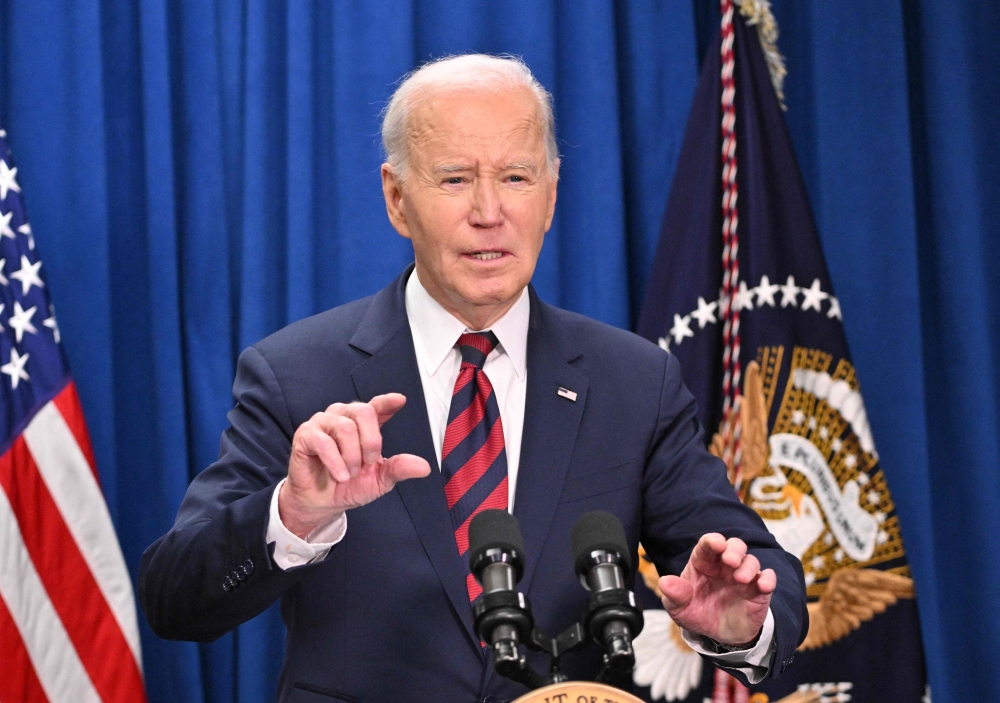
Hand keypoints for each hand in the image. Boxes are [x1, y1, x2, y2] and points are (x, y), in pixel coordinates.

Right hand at [278, 393, 430, 538]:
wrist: (322, 503)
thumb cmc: (349, 485)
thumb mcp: (379, 480)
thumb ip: (399, 469)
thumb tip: (423, 467)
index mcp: (363, 424)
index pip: (377, 406)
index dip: (388, 401)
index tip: (400, 400)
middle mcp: (343, 416)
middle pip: (363, 411)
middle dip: (371, 440)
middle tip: (368, 462)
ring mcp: (323, 423)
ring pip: (345, 427)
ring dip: (351, 456)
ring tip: (349, 474)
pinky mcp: (305, 434)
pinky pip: (324, 441)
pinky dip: (335, 461)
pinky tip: (340, 476)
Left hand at [658, 533, 774, 645]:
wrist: (718, 636)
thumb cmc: (697, 613)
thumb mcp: (679, 608)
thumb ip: (674, 595)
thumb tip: (664, 582)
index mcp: (704, 563)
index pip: (708, 544)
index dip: (712, 541)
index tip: (716, 544)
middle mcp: (725, 566)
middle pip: (734, 546)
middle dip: (734, 549)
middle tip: (730, 561)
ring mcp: (743, 577)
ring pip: (751, 561)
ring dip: (748, 566)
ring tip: (740, 579)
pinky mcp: (758, 591)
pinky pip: (768, 578)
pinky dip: (768, 579)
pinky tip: (762, 586)